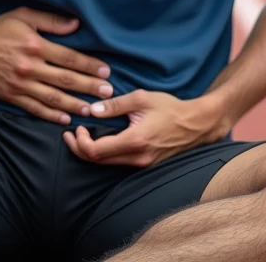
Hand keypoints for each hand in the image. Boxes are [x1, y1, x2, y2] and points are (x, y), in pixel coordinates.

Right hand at [0, 7, 113, 124]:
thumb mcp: (24, 16)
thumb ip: (50, 21)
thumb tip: (75, 25)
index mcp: (35, 45)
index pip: (69, 58)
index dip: (89, 66)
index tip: (105, 71)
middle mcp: (30, 66)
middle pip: (66, 80)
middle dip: (89, 87)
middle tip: (107, 93)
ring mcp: (20, 84)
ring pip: (53, 98)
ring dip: (74, 105)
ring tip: (91, 109)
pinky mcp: (10, 96)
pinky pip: (34, 108)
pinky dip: (50, 115)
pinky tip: (64, 119)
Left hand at [62, 90, 224, 167]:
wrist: (196, 124)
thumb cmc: (170, 108)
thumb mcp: (142, 98)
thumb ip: (115, 104)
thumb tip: (92, 110)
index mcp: (135, 141)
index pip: (96, 151)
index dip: (80, 142)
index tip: (76, 128)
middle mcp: (137, 158)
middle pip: (97, 162)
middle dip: (79, 149)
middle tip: (69, 135)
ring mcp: (142, 165)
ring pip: (107, 166)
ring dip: (90, 154)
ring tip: (80, 138)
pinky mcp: (145, 165)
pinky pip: (118, 165)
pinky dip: (104, 156)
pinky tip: (99, 143)